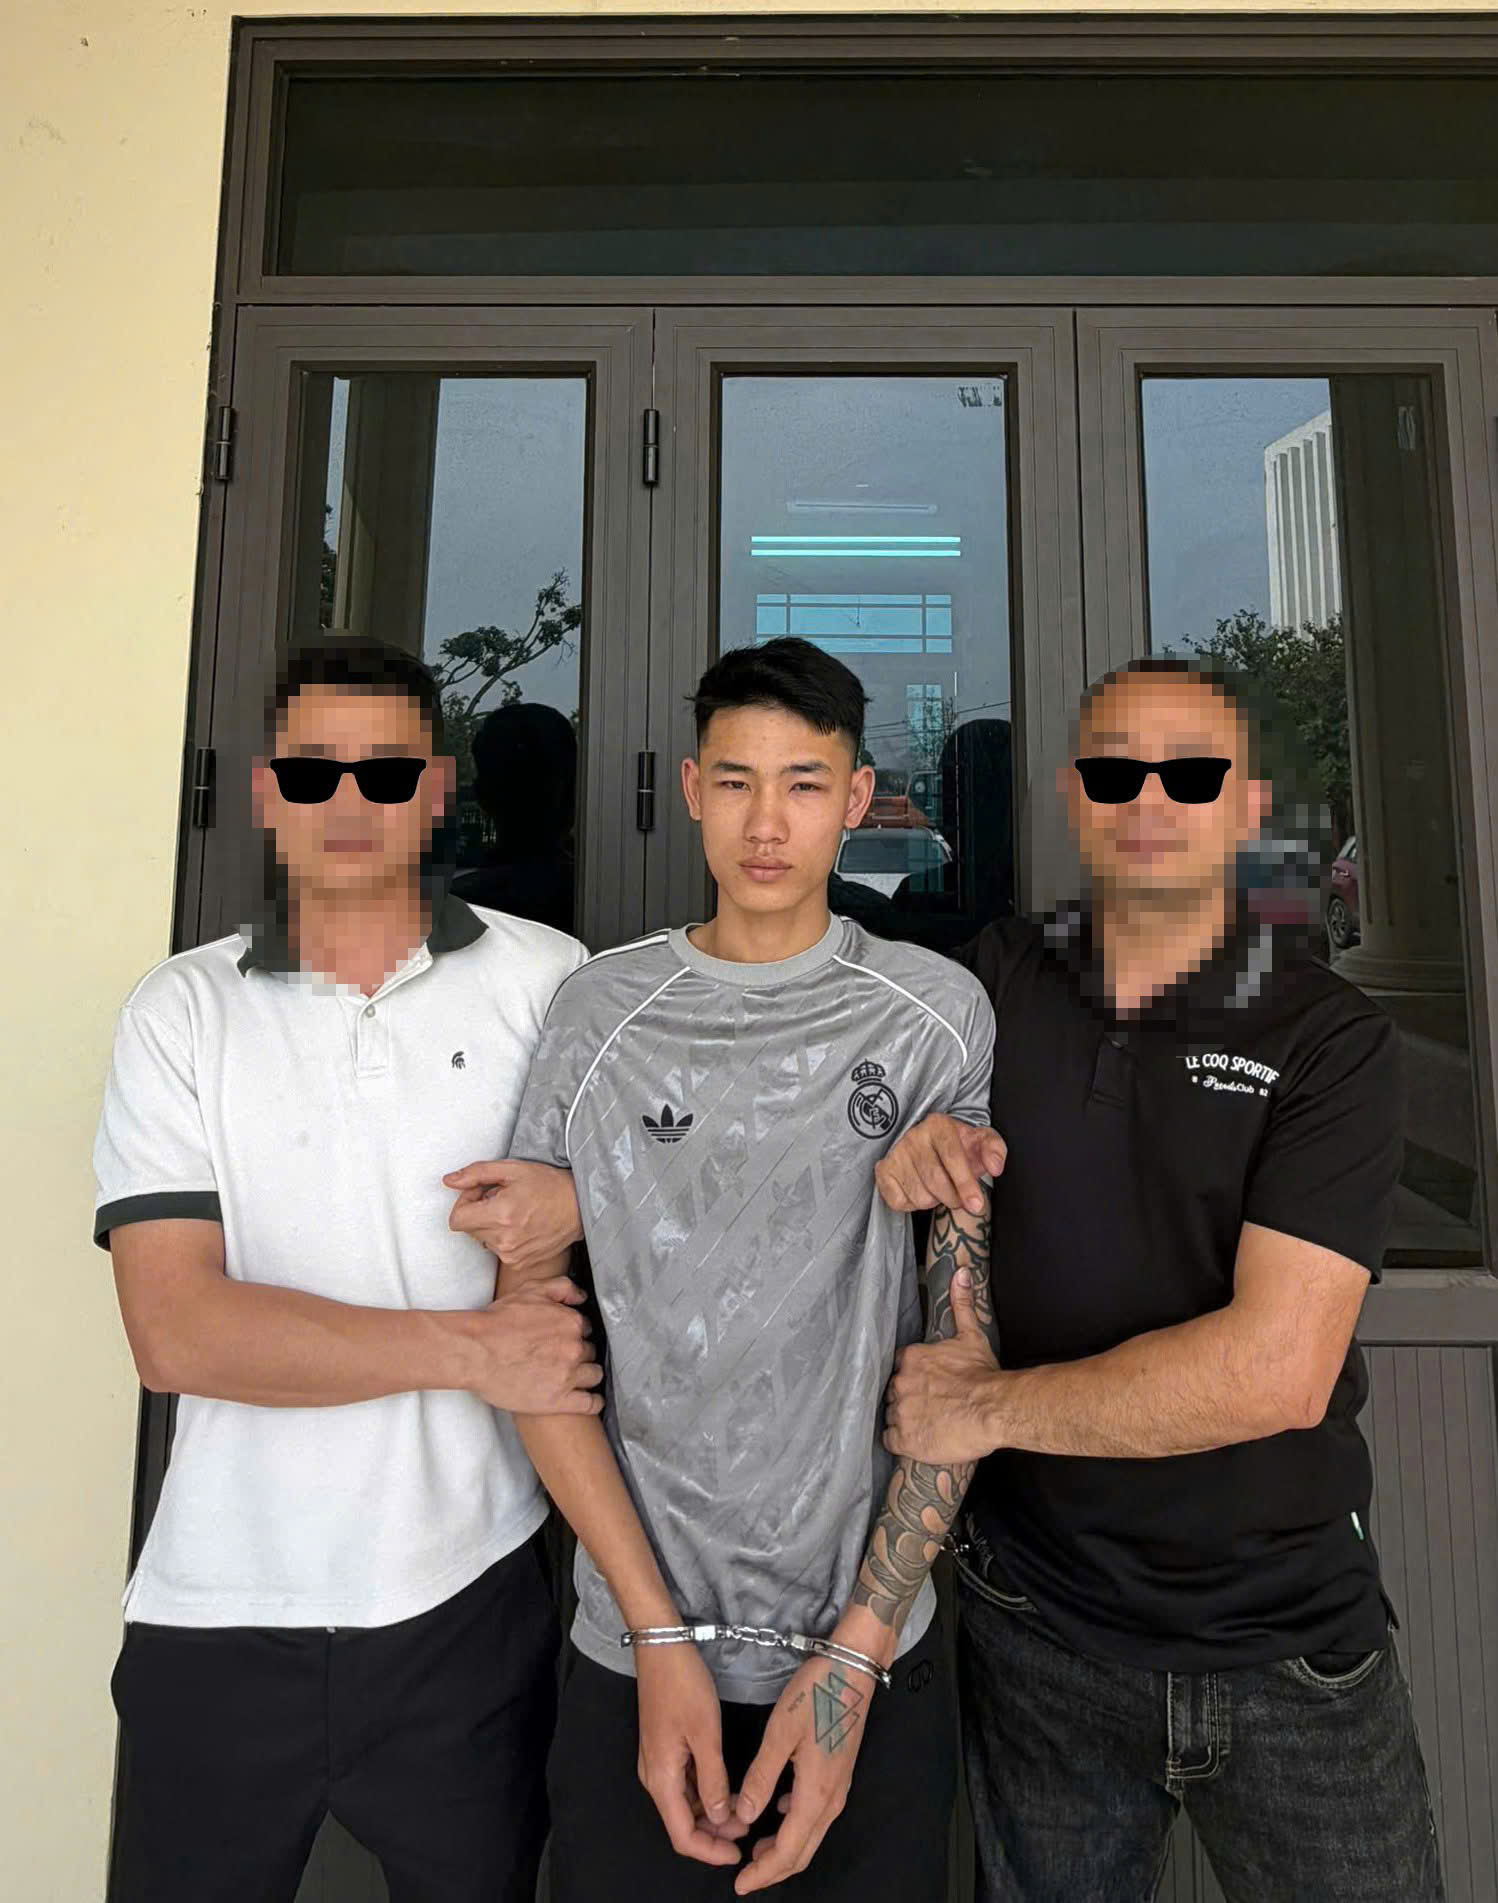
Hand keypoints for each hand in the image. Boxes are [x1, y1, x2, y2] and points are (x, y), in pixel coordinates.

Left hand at [444, 1159, 584, 1265]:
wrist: (579, 1206)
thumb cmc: (548, 1184)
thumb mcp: (512, 1169)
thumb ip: (476, 1173)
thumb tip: (448, 1181)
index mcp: (500, 1214)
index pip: (456, 1220)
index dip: (464, 1202)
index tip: (480, 1193)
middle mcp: (504, 1239)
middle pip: (468, 1229)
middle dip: (478, 1211)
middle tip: (499, 1198)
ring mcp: (512, 1254)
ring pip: (482, 1239)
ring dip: (490, 1225)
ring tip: (514, 1211)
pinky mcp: (519, 1262)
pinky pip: (497, 1249)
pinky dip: (502, 1236)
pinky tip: (521, 1224)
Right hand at [456, 1277, 601, 1414]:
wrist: (474, 1352)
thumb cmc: (497, 1322)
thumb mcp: (530, 1291)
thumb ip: (561, 1288)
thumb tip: (581, 1297)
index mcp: (571, 1322)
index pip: (587, 1330)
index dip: (575, 1335)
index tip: (565, 1341)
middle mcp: (574, 1348)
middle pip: (589, 1352)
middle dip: (578, 1355)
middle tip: (561, 1359)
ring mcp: (567, 1376)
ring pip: (593, 1376)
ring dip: (586, 1376)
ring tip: (572, 1378)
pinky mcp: (558, 1400)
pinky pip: (590, 1404)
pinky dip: (594, 1403)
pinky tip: (591, 1400)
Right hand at [634, 1645, 743, 1866]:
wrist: (661, 1646)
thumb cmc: (683, 1685)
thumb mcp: (705, 1734)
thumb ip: (714, 1780)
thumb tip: (721, 1817)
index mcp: (661, 1778)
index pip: (682, 1835)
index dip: (710, 1851)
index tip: (738, 1853)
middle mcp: (654, 1776)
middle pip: (681, 1822)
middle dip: (714, 1833)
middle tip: (746, 1830)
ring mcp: (657, 1761)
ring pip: (684, 1803)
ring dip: (710, 1813)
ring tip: (741, 1810)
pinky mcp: (663, 1747)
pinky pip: (683, 1783)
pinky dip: (704, 1792)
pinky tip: (725, 1787)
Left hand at [731, 1632, 880, 1894]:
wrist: (854, 1668)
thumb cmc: (816, 1694)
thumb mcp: (780, 1733)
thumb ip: (760, 1777)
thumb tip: (744, 1816)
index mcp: (817, 1793)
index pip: (788, 1851)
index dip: (763, 1872)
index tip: (739, 1884)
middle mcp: (832, 1798)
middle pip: (803, 1852)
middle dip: (773, 1869)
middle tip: (745, 1876)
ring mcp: (839, 1786)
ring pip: (811, 1834)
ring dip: (784, 1848)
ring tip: (756, 1848)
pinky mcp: (839, 1773)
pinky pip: (817, 1813)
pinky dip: (795, 1825)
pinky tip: (777, 1810)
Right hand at [874, 1114, 1006, 1215]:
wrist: (929, 1144)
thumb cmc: (958, 1146)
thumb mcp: (981, 1141)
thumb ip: (994, 1150)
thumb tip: (995, 1167)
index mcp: (938, 1125)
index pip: (952, 1156)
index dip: (965, 1183)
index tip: (976, 1204)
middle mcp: (913, 1136)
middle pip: (936, 1181)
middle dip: (953, 1198)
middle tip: (959, 1197)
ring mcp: (895, 1154)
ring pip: (919, 1195)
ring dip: (934, 1201)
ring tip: (938, 1189)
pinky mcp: (883, 1171)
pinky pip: (899, 1202)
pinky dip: (913, 1204)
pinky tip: (920, 1190)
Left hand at [884, 1268, 1001, 1465]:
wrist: (991, 1408)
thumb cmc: (981, 1374)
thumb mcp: (971, 1335)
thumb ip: (961, 1304)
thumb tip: (961, 1272)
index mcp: (911, 1358)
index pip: (899, 1366)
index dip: (911, 1376)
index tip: (925, 1384)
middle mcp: (899, 1383)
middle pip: (892, 1391)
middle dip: (906, 1397)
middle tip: (928, 1406)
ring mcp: (900, 1412)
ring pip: (890, 1415)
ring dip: (903, 1419)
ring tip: (925, 1424)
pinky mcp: (904, 1439)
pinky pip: (889, 1439)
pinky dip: (900, 1440)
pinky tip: (916, 1439)